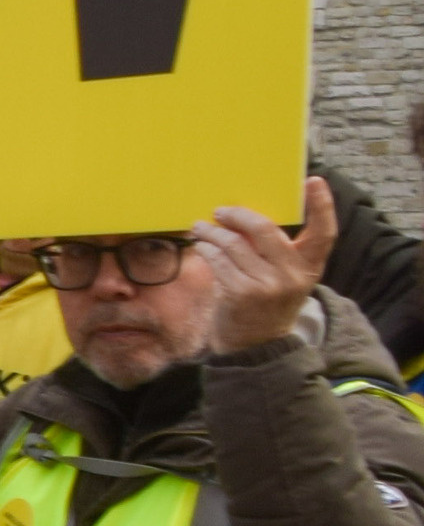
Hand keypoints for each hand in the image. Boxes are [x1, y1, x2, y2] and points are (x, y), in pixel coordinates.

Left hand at [200, 176, 339, 352]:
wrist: (256, 344)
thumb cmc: (267, 301)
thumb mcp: (284, 277)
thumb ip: (277, 251)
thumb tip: (247, 216)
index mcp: (309, 267)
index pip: (325, 233)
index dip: (322, 206)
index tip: (314, 180)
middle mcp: (293, 275)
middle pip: (265, 229)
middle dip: (238, 215)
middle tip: (222, 210)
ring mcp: (267, 285)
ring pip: (234, 243)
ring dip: (212, 231)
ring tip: (201, 227)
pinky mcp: (240, 293)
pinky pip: (218, 260)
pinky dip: (206, 249)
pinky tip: (200, 246)